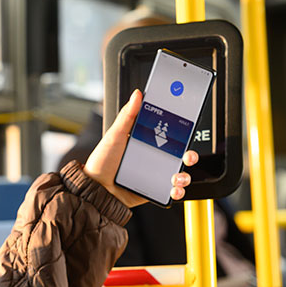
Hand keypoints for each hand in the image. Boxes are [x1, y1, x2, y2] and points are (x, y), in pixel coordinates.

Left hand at [84, 89, 198, 207]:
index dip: (180, 130)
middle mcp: (153, 158)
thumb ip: (127, 116)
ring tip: (179, 176)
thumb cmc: (101, 162)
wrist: (95, 189)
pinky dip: (178, 191)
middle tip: (188, 154)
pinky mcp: (154, 190)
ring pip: (179, 173)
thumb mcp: (115, 135)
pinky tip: (174, 189)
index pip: (167, 133)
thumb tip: (137, 95)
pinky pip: (171, 191)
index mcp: (145, 142)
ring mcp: (155, 175)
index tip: (187, 126)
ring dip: (185, 175)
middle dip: (190, 154)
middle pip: (179, 154)